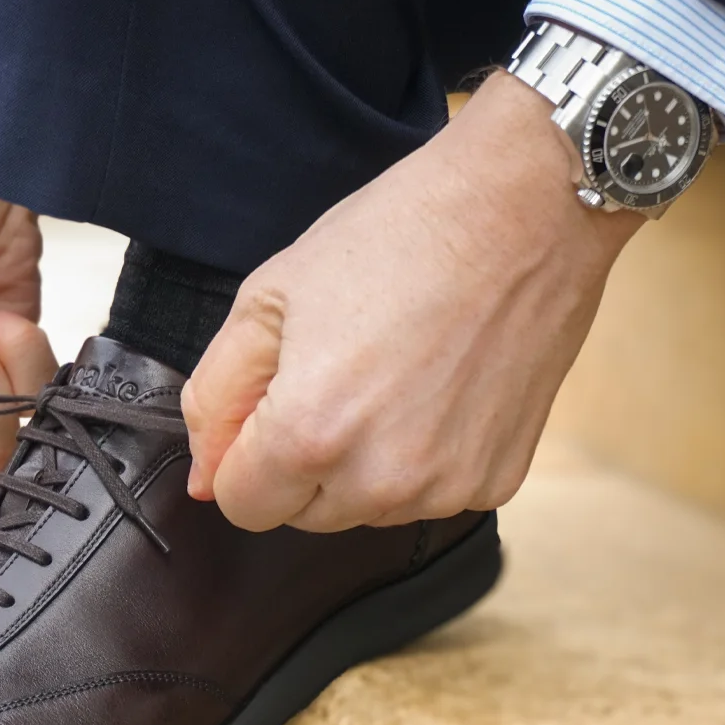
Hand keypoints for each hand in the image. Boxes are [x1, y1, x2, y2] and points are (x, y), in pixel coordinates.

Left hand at [182, 73, 643, 531]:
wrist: (522, 210)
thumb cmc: (393, 238)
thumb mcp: (268, 298)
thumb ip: (217, 397)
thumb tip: (201, 479)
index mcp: (308, 437)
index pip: (238, 504)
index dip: (243, 452)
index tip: (273, 400)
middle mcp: (378, 481)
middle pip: (301, 514)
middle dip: (301, 460)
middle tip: (339, 372)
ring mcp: (444, 488)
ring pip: (364, 510)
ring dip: (361, 464)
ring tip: (393, 374)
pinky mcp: (495, 481)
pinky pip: (429, 495)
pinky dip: (423, 458)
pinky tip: (440, 387)